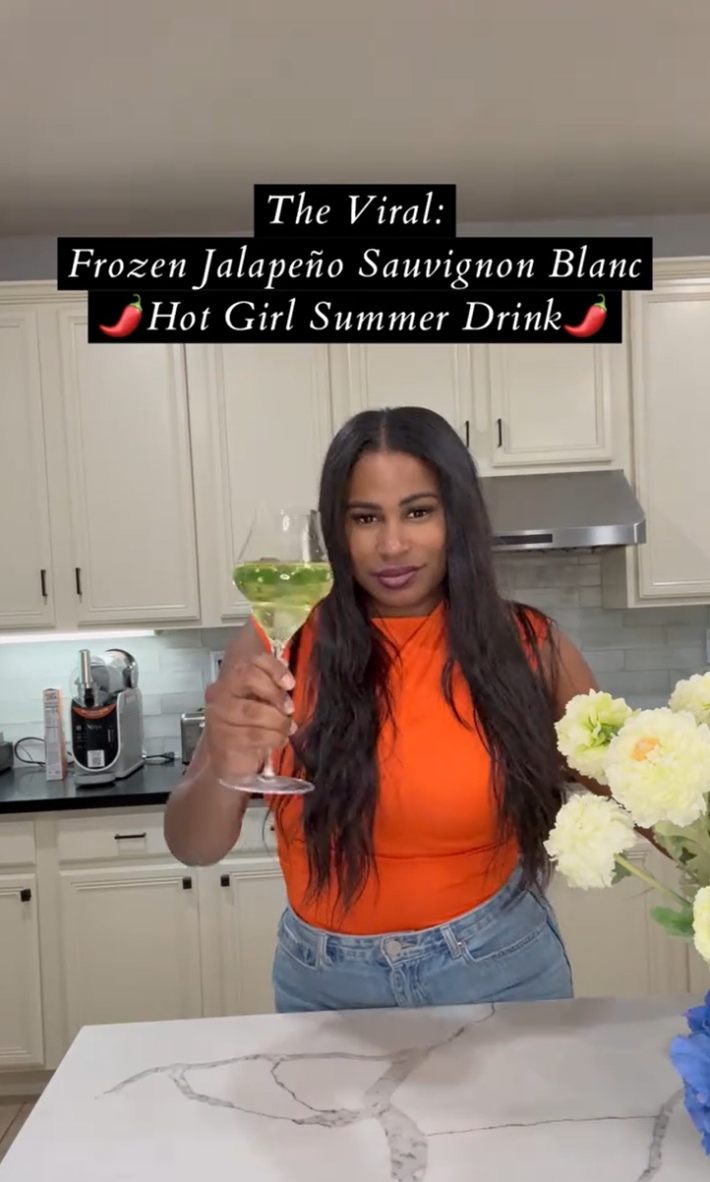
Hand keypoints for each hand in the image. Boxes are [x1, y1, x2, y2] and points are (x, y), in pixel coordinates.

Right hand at [203, 654, 294, 778]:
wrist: (228, 759)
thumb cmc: (247, 725)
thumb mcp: (260, 703)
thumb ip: (272, 688)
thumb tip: (288, 679)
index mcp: (230, 680)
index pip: (252, 662)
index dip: (274, 669)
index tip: (291, 683)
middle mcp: (219, 694)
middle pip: (249, 680)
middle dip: (276, 694)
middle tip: (289, 709)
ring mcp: (219, 718)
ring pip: (255, 711)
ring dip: (278, 721)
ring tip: (287, 728)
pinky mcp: (224, 740)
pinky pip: (256, 735)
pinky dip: (274, 738)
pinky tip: (279, 740)